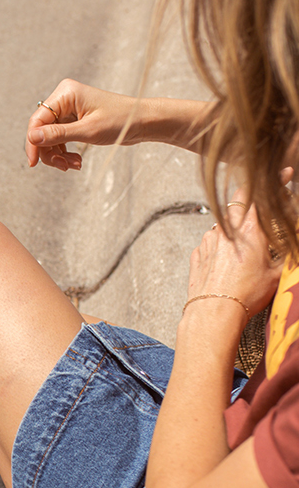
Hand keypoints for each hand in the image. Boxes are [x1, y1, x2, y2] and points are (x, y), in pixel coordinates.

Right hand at [25, 79, 138, 170]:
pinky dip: (65, 152)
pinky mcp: (75, 120)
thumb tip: (32, 137)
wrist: (143, 122)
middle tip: (62, 166)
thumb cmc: (121, 120)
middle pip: (42, 130)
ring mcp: (69, 110)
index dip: (33, 142)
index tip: (33, 163)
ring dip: (58, 154)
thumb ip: (58, 134)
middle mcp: (65, 99)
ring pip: (50, 137)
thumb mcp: (87, 131)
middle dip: (50, 151)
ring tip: (74, 165)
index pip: (38, 119)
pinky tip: (76, 161)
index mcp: (66, 93)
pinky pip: (60, 138)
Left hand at [185, 192, 287, 321]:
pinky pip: (211, 238)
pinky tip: (228, 254)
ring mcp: (210, 239)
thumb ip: (288, 257)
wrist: (213, 313)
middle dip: (253, 194)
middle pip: (240, 199)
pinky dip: (221, 240)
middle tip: (263, 199)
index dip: (274, 183)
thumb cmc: (244, 296)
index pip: (263, 196)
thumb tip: (294, 253)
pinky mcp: (198, 252)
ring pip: (224, 219)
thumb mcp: (276, 276)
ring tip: (246, 234)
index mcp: (251, 231)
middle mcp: (228, 230)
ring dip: (236, 219)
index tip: (282, 175)